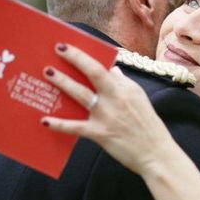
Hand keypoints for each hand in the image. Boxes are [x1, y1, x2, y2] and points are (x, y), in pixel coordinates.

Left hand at [41, 43, 174, 174]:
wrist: (155, 152)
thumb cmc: (148, 125)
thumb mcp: (139, 98)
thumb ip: (123, 83)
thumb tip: (113, 70)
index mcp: (125, 88)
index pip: (102, 66)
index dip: (83, 55)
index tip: (67, 47)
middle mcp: (115, 98)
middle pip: (93, 72)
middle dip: (74, 59)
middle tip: (57, 49)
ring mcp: (107, 115)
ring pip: (81, 94)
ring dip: (63, 82)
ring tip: (48, 73)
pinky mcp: (100, 133)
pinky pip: (75, 127)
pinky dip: (59, 124)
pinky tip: (44, 120)